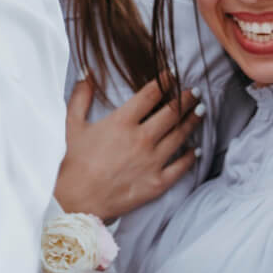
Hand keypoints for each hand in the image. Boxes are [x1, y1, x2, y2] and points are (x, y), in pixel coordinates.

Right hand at [54, 78, 199, 220]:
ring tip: (200, 111)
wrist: (77, 199)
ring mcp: (152, 161)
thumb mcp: (72, 125)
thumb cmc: (73, 163)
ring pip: (180, 135)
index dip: (165, 81)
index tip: (173, 75)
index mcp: (121, 122)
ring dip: (192, 120)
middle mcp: (141, 138)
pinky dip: (191, 156)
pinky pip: (181, 166)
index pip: (150, 94)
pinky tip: (196, 150)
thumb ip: (80, 96)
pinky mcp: (158, 182)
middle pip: (172, 112)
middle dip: (186, 98)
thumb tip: (86, 73)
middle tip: (194, 91)